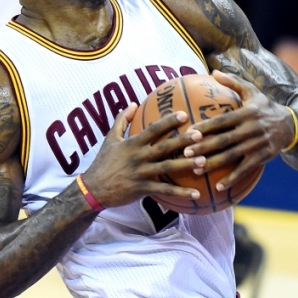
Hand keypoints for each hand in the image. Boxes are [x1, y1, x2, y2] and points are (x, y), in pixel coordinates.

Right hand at [81, 104, 201, 207]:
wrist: (93, 189)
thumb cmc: (103, 163)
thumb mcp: (110, 139)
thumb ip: (122, 120)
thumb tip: (133, 103)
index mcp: (132, 144)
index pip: (153, 129)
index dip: (168, 121)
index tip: (184, 114)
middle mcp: (139, 157)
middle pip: (164, 147)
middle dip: (183, 140)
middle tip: (200, 135)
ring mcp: (141, 173)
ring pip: (167, 167)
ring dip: (186, 165)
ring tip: (204, 162)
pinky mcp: (143, 189)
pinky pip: (164, 190)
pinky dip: (180, 192)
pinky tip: (196, 194)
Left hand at [183, 70, 294, 189]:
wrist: (290, 125)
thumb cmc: (264, 106)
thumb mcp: (252, 91)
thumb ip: (233, 82)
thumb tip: (213, 72)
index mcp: (247, 113)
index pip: (223, 120)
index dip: (206, 127)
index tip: (190, 132)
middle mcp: (252, 129)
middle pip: (224, 140)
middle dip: (204, 147)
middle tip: (185, 153)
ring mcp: (258, 144)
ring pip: (233, 156)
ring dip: (214, 163)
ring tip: (196, 168)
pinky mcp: (263, 157)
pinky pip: (245, 169)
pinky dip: (233, 178)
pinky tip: (218, 187)